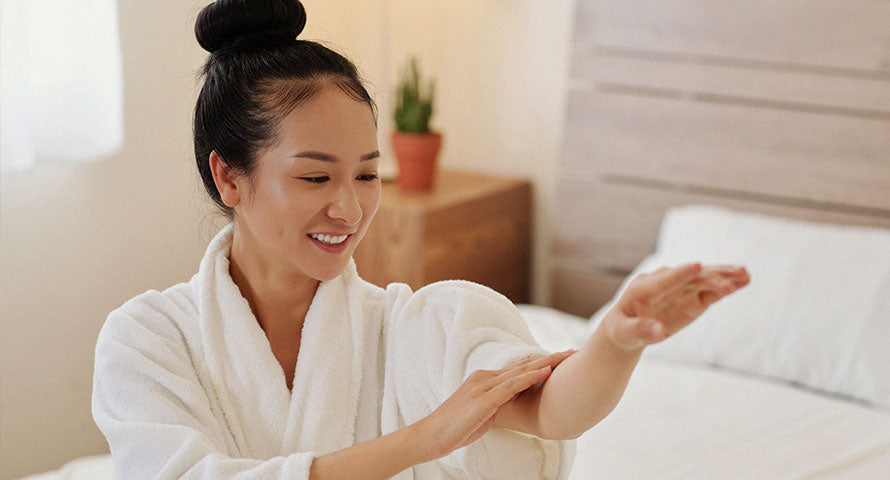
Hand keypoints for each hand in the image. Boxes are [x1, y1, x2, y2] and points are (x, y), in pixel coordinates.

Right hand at [413, 350, 575, 460]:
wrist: (431, 435)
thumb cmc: (455, 428)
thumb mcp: (481, 413)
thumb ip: (496, 404)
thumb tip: (510, 405)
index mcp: (484, 380)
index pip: (518, 369)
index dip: (540, 363)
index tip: (561, 359)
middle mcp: (485, 378)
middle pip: (523, 365)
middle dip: (549, 358)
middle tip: (572, 352)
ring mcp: (484, 387)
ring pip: (520, 371)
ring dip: (546, 363)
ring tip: (566, 357)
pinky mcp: (484, 399)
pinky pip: (512, 385)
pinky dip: (530, 376)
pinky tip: (546, 372)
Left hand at [603, 263, 749, 349]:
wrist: (629, 327)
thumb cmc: (623, 329)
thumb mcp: (626, 333)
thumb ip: (642, 330)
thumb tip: (659, 331)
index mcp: (644, 288)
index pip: (665, 279)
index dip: (681, 273)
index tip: (697, 266)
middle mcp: (665, 282)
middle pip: (690, 277)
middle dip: (711, 275)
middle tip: (734, 276)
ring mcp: (681, 288)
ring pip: (704, 280)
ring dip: (724, 277)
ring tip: (745, 275)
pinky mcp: (693, 297)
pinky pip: (711, 291)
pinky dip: (726, 286)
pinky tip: (744, 280)